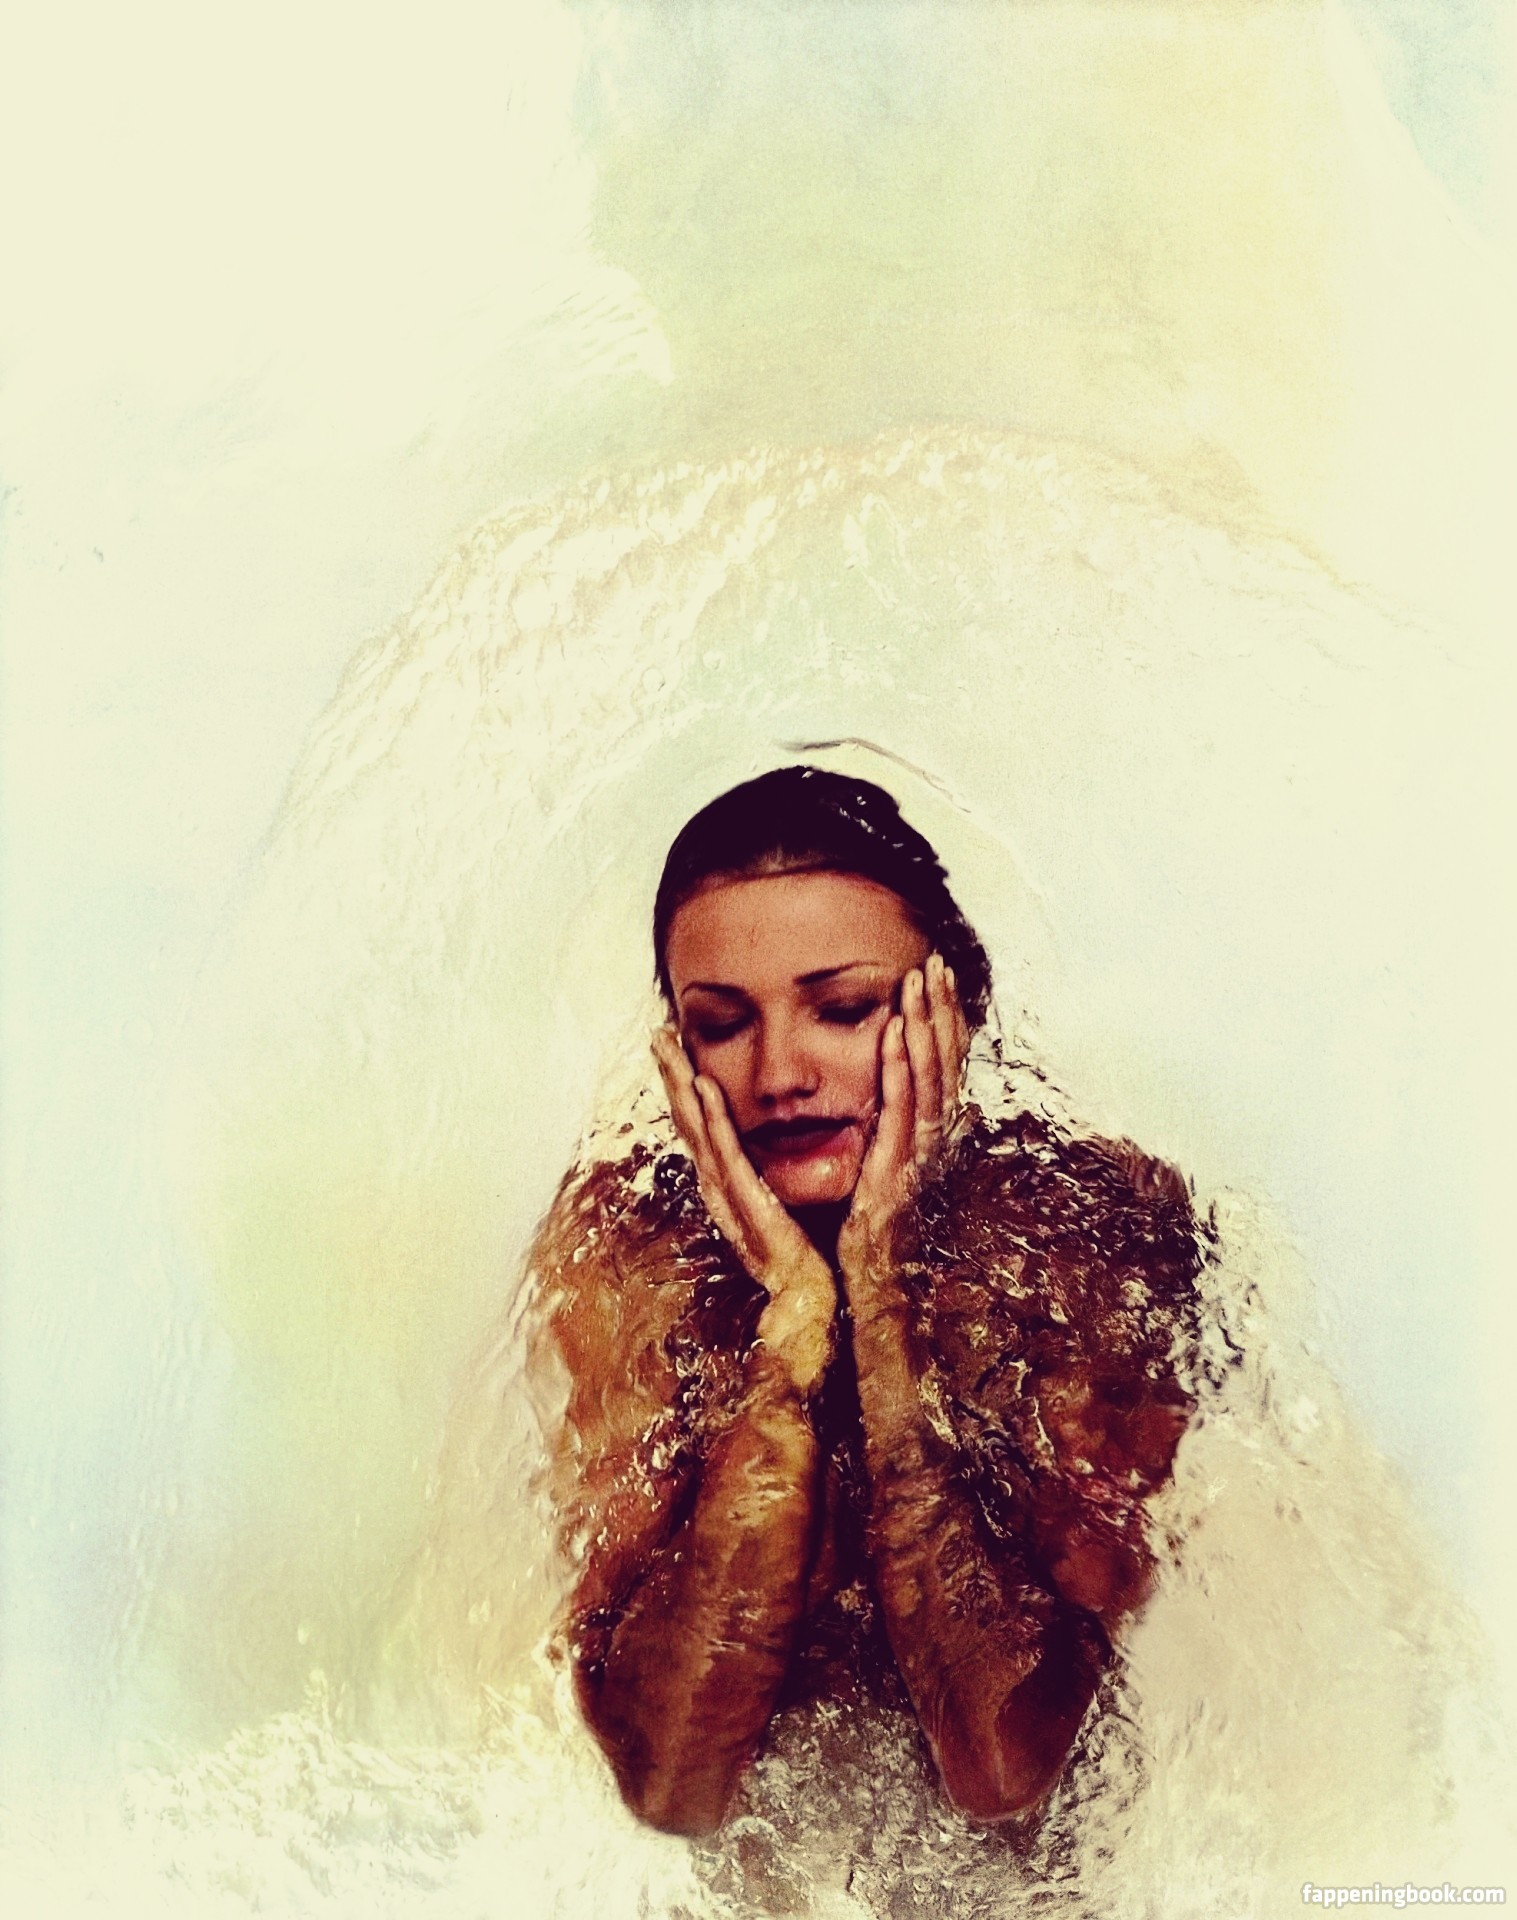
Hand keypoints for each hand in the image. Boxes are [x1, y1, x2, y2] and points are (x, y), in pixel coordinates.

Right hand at [652, 1028, 834, 1391]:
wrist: (807, 1300)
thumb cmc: (799, 1255)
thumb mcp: (775, 1204)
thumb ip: (764, 1176)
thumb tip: (768, 1144)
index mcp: (726, 1183)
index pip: (700, 1125)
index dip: (683, 1086)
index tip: (676, 1048)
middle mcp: (718, 1186)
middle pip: (688, 1120)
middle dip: (671, 1075)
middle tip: (659, 1033)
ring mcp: (729, 1194)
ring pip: (698, 1129)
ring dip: (681, 1086)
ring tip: (669, 1048)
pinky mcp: (748, 1203)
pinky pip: (726, 1154)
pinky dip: (713, 1119)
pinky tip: (705, 1089)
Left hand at [842, 953, 968, 1257]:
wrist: (872, 1278)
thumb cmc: (872, 1222)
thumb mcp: (885, 1159)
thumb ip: (891, 1122)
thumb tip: (888, 1081)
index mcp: (932, 1134)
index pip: (945, 1063)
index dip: (946, 1018)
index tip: (939, 975)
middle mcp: (935, 1139)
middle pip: (945, 1061)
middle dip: (941, 1010)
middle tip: (935, 963)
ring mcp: (919, 1154)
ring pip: (929, 1077)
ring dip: (925, 1026)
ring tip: (918, 982)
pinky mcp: (896, 1170)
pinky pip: (902, 1109)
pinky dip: (900, 1067)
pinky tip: (895, 1032)